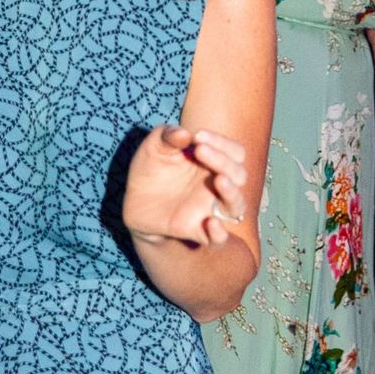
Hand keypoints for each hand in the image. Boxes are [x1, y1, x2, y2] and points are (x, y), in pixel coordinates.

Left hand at [123, 126, 249, 247]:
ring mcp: (209, 209)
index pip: (235, 152)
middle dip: (223, 160)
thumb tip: (185, 134)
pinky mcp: (197, 230)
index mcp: (213, 163)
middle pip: (239, 174)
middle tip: (200, 149)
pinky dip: (219, 234)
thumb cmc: (151, 169)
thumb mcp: (154, 147)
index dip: (222, 142)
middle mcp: (218, 186)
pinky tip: (210, 223)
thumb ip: (167, 136)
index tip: (198, 136)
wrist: (134, 201)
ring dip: (232, 191)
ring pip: (237, 205)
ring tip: (219, 180)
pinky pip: (218, 239)